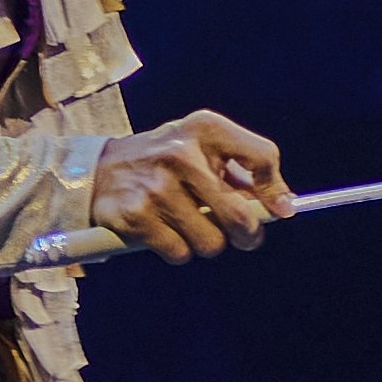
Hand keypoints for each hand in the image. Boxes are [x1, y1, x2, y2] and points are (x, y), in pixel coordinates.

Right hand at [88, 108, 290, 261]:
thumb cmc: (164, 162)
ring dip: (206, 243)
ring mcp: (157, 187)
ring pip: (211, 242)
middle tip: (242, 237)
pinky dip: (177, 250)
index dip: (276, 191)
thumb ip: (240, 172)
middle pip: (240, 215)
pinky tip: (163, 231)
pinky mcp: (136, 215)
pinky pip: (180, 253)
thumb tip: (284, 207)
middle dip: (246, 235)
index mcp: (204, 129)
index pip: (262, 156)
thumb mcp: (199, 149)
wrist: (98, 169)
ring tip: (189, 225)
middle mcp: (181, 154)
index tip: (280, 211)